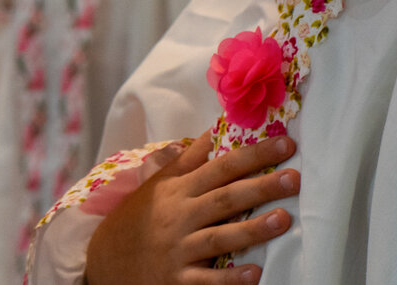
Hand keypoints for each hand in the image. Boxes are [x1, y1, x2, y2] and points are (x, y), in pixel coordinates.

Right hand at [85, 132, 300, 284]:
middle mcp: (180, 216)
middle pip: (225, 198)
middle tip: (294, 179)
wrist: (102, 262)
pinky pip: (206, 281)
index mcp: (180, 189)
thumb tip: (216, 127)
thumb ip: (189, 158)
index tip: (285, 145)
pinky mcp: (176, 280)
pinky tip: (255, 274)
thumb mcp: (159, 184)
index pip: (222, 166)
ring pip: (219, 237)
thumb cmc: (138, 218)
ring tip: (283, 220)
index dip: (255, 155)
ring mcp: (178, 249)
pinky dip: (230, 279)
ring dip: (252, 229)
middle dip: (261, 187)